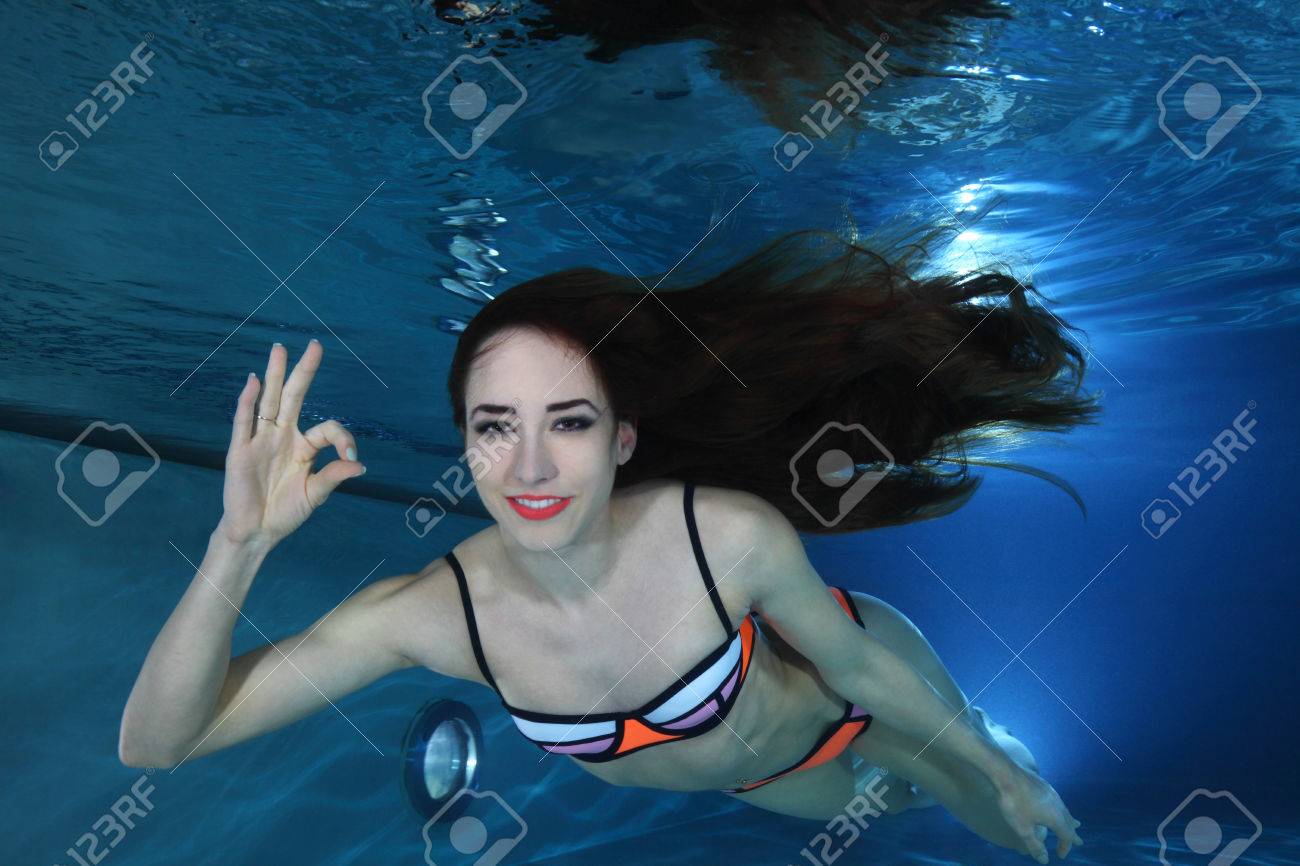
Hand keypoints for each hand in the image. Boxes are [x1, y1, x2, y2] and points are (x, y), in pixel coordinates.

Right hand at [218, 340, 364, 548]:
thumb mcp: (315, 495)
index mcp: (304, 447)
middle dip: (304, 372)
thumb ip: (334, 477)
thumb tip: (360, 465)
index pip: (327, 429)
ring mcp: (261, 441)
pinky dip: (248, 401)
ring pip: (269, 402)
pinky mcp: (240, 451)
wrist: (256, 532)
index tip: (352, 457)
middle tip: (315, 345)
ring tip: (279, 350)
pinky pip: (244, 422)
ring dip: (274, 376)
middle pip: (294, 398)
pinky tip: (254, 381)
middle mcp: (283, 437)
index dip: (343, 438)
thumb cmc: (285, 512)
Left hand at [994, 765, 1083, 862]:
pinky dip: (1061, 809)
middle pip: (1069, 822)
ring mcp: (1052, 793)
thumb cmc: (1014, 803)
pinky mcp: (1044, 785)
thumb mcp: (1022, 829)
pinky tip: (1055, 806)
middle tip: (1079, 841)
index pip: (1066, 836)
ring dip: (1069, 820)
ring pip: (1064, 810)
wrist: (1006, 774)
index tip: (1060, 856)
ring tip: (1074, 824)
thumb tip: (1044, 860)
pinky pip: (1057, 801)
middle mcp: (1058, 805)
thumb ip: (1034, 845)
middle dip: (1072, 834)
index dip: (1065, 847)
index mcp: (1056, 817)